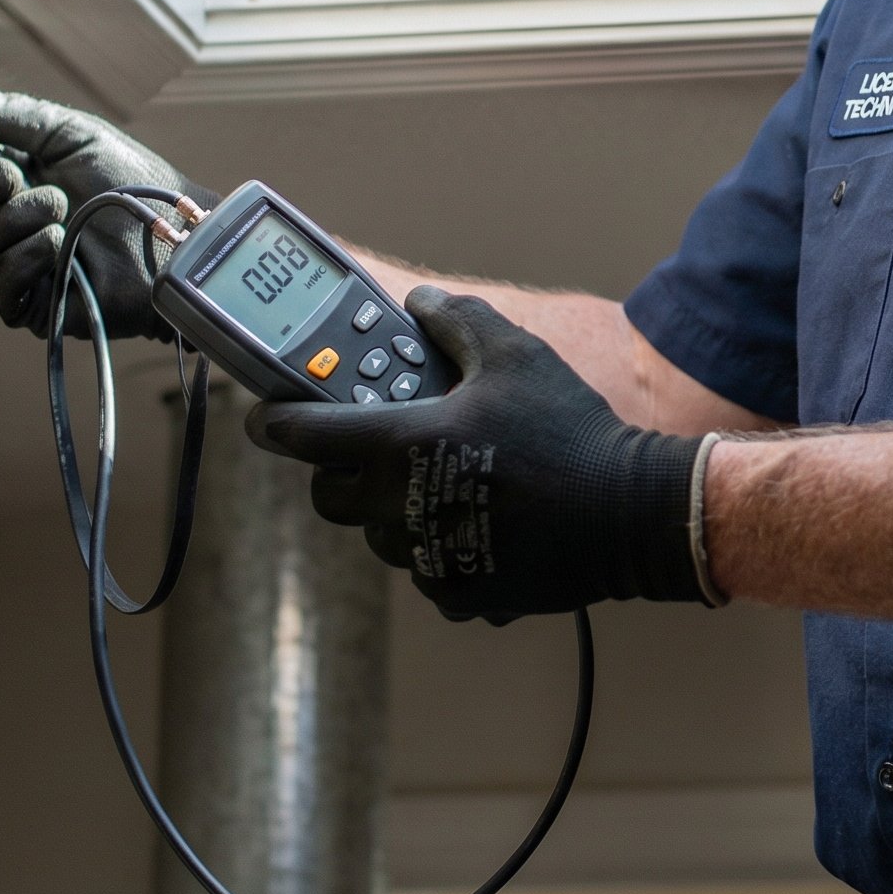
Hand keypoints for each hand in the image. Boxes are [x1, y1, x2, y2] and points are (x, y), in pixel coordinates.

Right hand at [0, 82, 207, 338]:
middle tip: (20, 176)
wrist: (173, 232)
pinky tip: (60, 247)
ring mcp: (12, 262)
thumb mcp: (74, 135)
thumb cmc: (133, 182)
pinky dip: (26, 258)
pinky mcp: (27, 302)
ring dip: (17, 218)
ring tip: (64, 211)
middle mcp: (2, 218)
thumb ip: (15, 116)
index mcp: (8, 175)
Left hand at [249, 288, 709, 621]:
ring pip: (380, 537)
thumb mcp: (514, 355)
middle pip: (330, 498)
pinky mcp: (460, 593)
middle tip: (367, 452)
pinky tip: (478, 524)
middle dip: (338, 473)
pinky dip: (441, 551)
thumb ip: (459, 320)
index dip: (277, 423)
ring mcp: (427, 558)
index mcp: (399, 445)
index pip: (306, 436)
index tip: (265, 420)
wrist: (627, 512)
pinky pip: (428, 573)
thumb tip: (424, 300)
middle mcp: (399, 508)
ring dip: (393, 512)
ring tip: (438, 484)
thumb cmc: (567, 429)